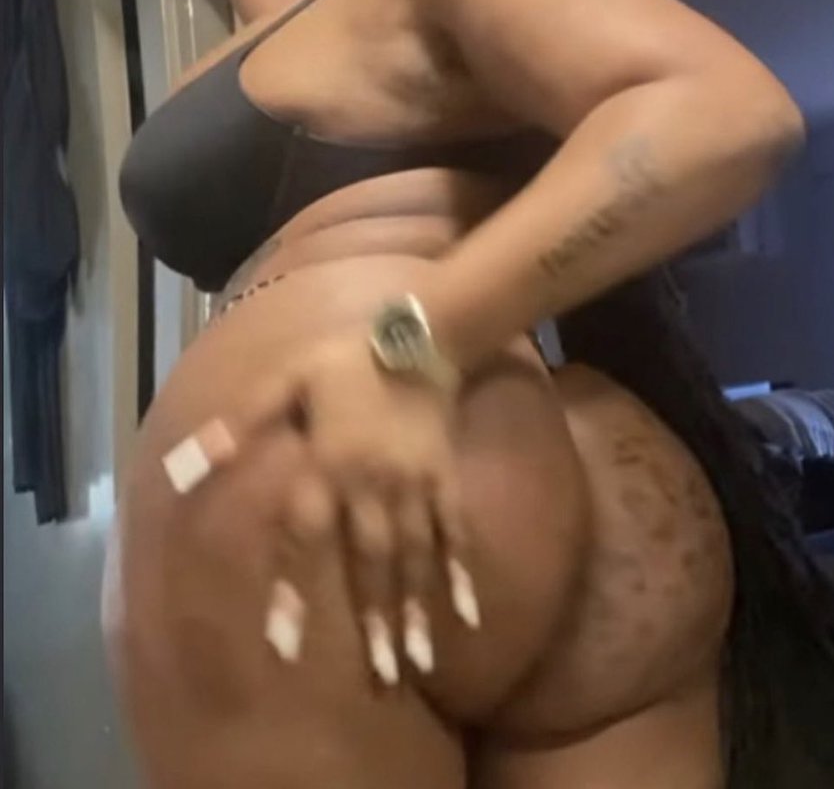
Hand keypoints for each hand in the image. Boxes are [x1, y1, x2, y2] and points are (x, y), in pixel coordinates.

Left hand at [161, 327, 477, 684]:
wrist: (422, 333)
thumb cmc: (345, 358)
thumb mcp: (286, 378)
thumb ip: (241, 422)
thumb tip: (187, 464)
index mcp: (329, 465)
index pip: (304, 538)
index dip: (292, 592)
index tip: (285, 648)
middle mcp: (373, 485)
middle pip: (370, 563)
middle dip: (374, 622)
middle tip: (379, 679)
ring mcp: (415, 485)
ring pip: (414, 558)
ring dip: (414, 611)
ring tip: (415, 662)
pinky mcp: (445, 479)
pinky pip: (455, 532)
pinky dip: (461, 572)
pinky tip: (467, 613)